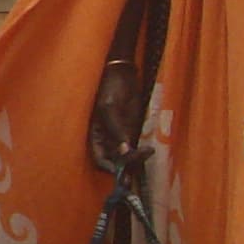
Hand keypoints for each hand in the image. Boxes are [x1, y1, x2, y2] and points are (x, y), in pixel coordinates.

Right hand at [87, 59, 142, 174]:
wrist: (123, 73)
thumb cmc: (110, 87)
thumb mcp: (110, 107)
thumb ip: (116, 130)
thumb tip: (124, 151)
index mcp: (95, 135)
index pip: (100, 159)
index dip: (110, 167)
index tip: (123, 169)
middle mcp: (107, 140)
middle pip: (114, 161)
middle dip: (125, 168)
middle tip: (137, 169)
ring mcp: (120, 136)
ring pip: (126, 157)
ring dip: (135, 162)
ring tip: (146, 157)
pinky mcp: (132, 131)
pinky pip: (135, 147)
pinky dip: (141, 153)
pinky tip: (148, 151)